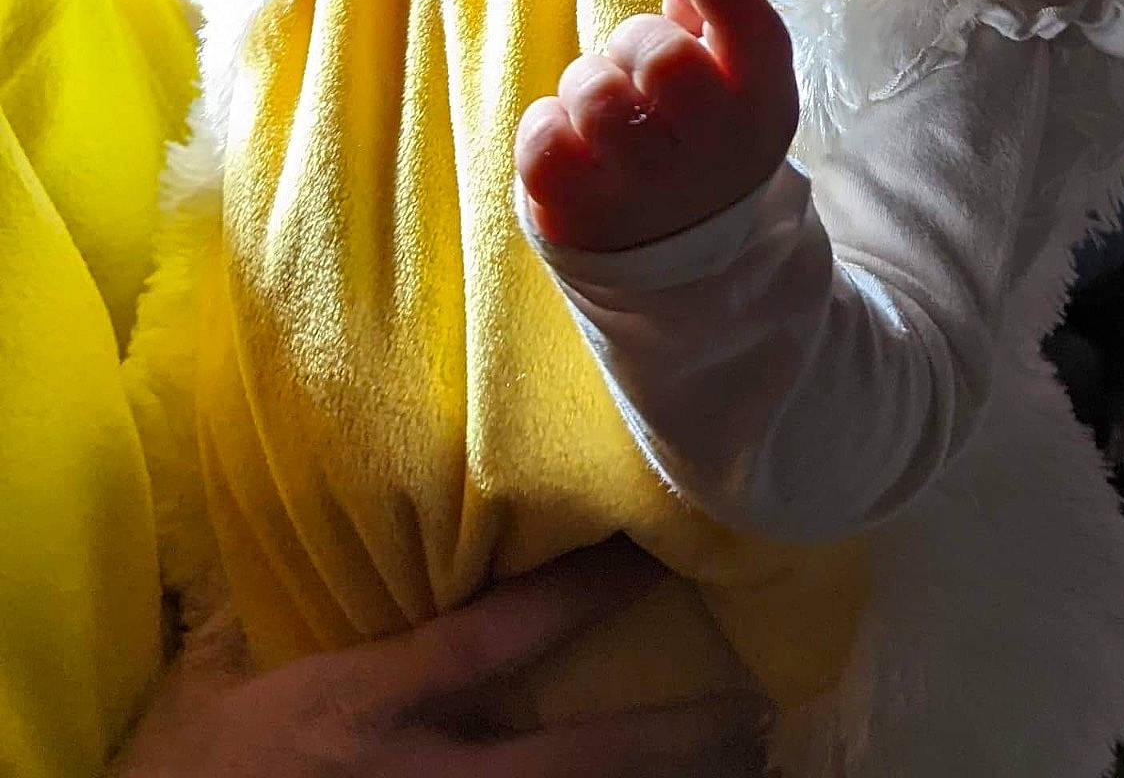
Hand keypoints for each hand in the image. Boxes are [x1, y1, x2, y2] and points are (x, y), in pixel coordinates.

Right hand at [115, 539, 766, 776]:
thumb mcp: (253, 684)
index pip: (500, 636)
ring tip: (743, 768)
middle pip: (574, 767)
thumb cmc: (193, 767)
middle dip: (672, 743)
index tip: (658, 554)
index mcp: (373, 706)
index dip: (587, 593)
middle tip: (757, 712)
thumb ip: (325, 629)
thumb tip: (372, 541)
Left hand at [516, 0, 797, 250]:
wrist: (685, 259)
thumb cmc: (699, 137)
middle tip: (634, 69)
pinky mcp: (586, 216)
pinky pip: (542, 140)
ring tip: (602, 111)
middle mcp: (715, 149)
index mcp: (761, 100)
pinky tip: (571, 143)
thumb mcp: (727, 78)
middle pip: (662, 57)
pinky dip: (545, 128)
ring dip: (586, 86)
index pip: (749, 29)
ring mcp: (651, 190)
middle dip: (633, 44)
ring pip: (595, 95)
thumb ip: (704, 8)